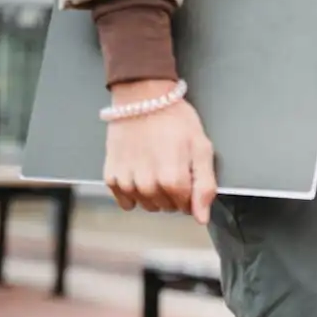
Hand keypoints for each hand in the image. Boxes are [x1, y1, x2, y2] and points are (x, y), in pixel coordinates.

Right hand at [103, 80, 216, 223]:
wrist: (142, 98)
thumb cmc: (175, 120)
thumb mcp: (202, 149)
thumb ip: (205, 187)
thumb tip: (201, 218)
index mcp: (172, 181)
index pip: (187, 208)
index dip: (191, 191)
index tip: (187, 171)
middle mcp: (147, 185)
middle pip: (167, 207)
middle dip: (173, 192)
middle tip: (171, 164)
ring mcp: (127, 182)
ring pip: (147, 205)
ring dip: (154, 192)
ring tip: (155, 165)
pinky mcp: (111, 177)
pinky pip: (126, 202)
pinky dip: (133, 192)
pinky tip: (139, 171)